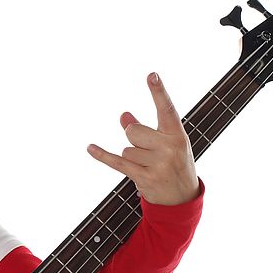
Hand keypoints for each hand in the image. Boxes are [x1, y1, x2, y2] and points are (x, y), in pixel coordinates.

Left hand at [86, 73, 199, 205]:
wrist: (182, 197)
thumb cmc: (174, 164)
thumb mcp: (166, 144)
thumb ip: (145, 128)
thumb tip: (123, 115)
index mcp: (178, 135)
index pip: (166, 108)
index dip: (158, 91)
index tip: (151, 74)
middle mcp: (169, 147)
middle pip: (133, 131)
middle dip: (134, 139)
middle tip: (149, 152)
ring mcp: (157, 164)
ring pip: (126, 149)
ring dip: (132, 157)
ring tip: (149, 166)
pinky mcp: (144, 177)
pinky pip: (116, 162)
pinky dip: (102, 155)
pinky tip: (90, 148)